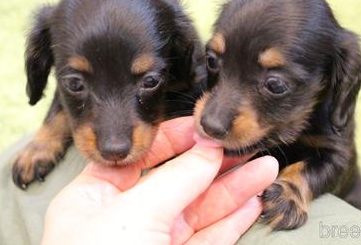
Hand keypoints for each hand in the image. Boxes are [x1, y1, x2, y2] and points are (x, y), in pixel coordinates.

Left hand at [42, 116, 277, 244]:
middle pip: (176, 181)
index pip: (141, 157)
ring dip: (233, 190)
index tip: (208, 127)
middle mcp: (123, 220)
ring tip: (265, 168)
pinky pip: (208, 240)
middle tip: (248, 147)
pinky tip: (251, 203)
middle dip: (214, 164)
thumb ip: (175, 179)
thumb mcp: (134, 215)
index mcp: (95, 198)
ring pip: (198, 210)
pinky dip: (230, 222)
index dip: (176, 138)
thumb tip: (208, 149)